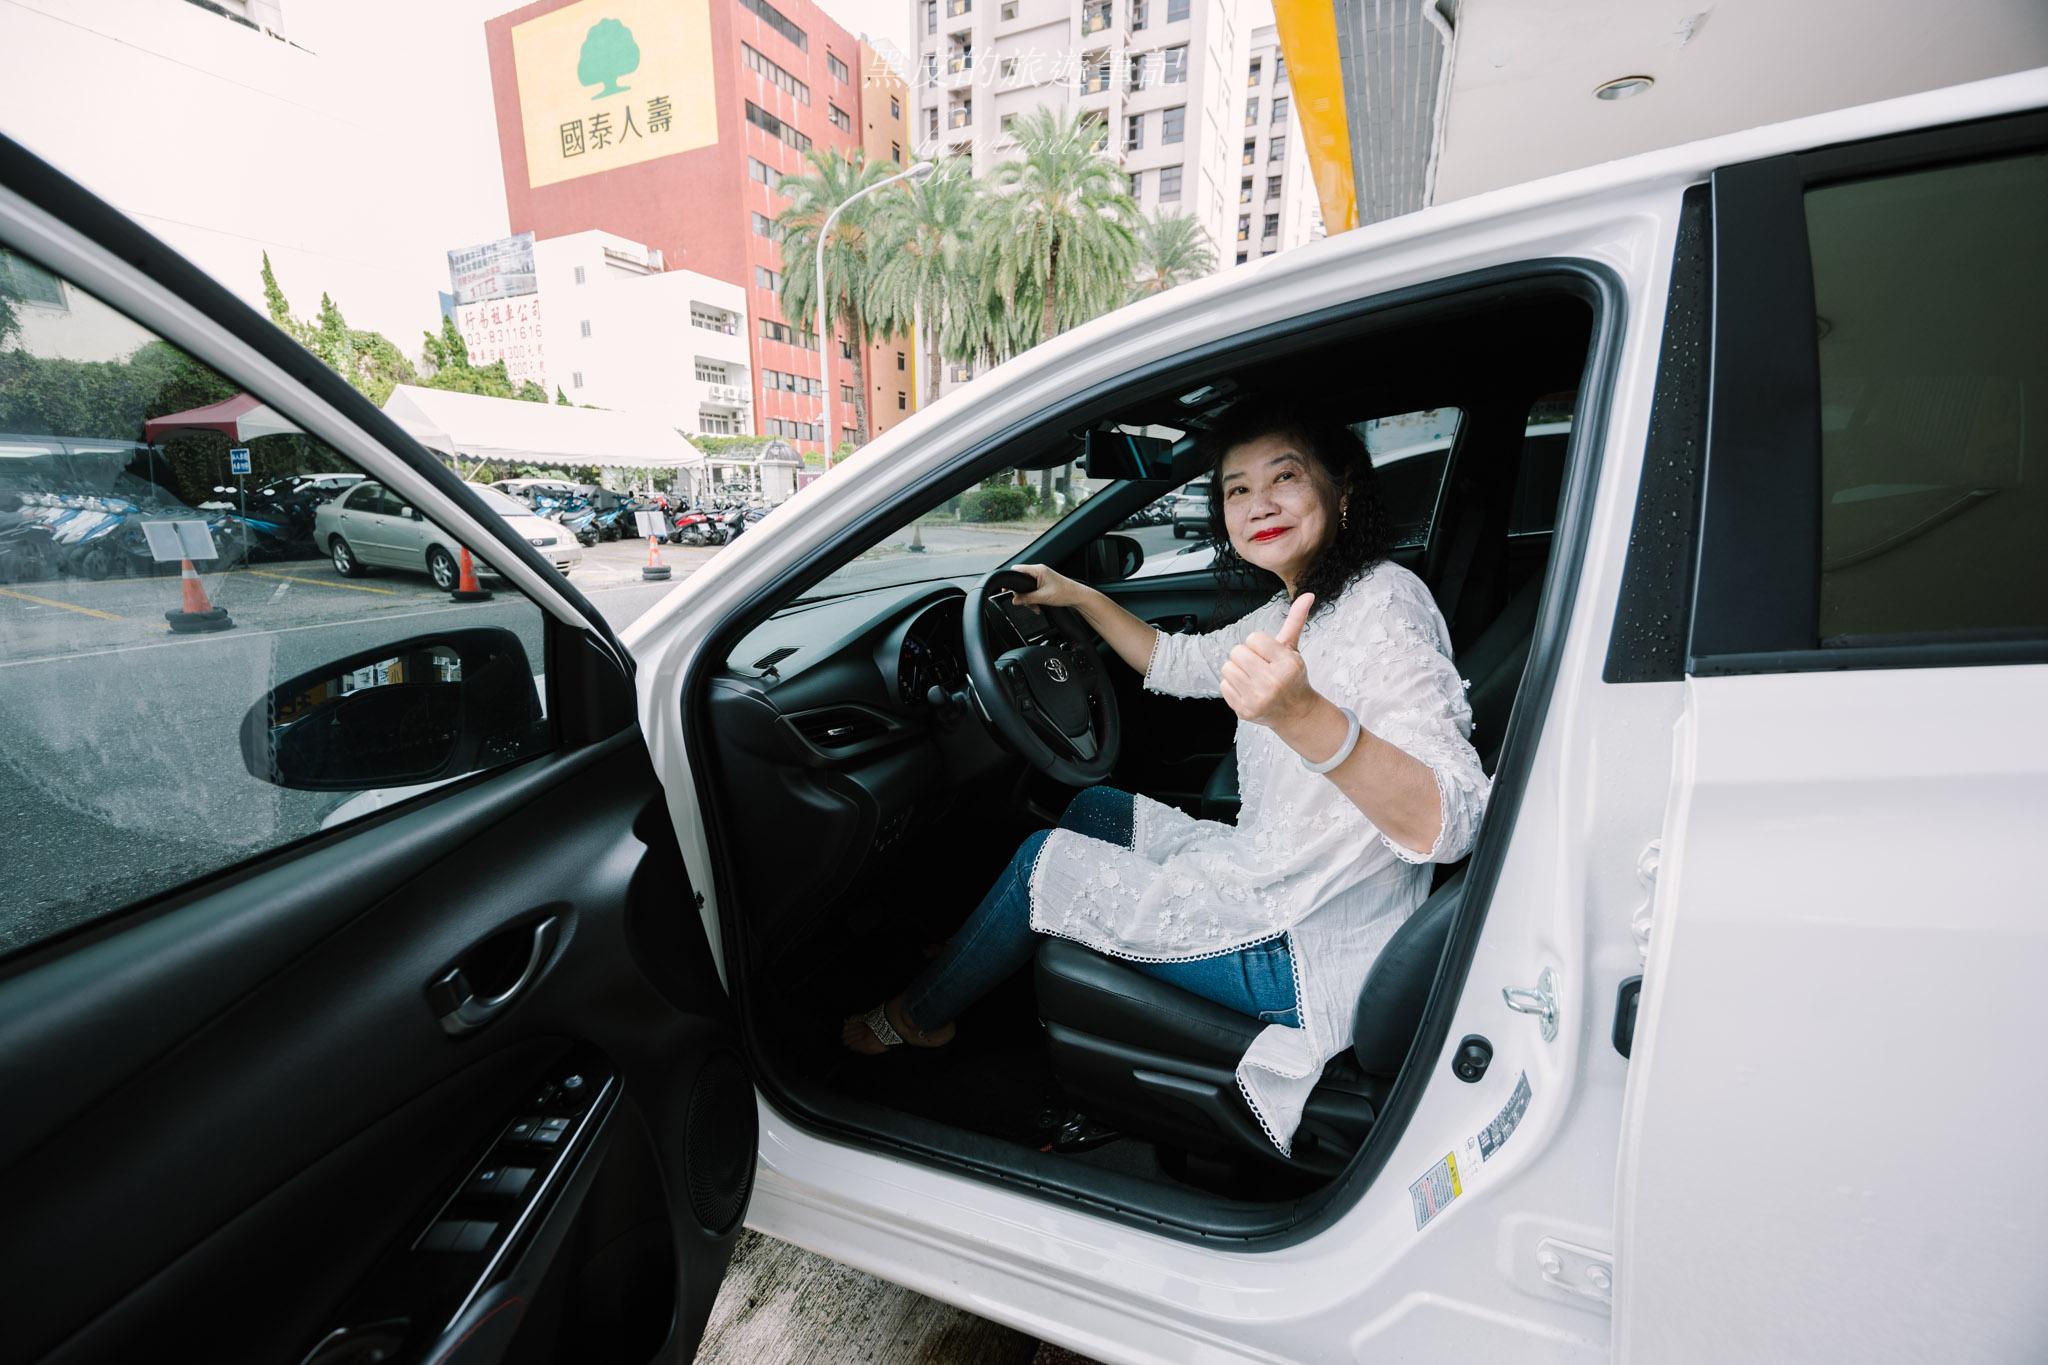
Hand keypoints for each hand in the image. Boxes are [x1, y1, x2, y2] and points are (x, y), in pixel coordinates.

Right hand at [1009, 563, 1086, 608]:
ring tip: (1035, 607)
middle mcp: (1039, 571)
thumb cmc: (1065, 593)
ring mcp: (1042, 577)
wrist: (1077, 596)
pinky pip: (1033, 590)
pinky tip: (1038, 606)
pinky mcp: (1044, 583)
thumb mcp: (1043, 597)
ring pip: (1027, 587)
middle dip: (1022, 594)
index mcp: (1038, 570)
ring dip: (1029, 598)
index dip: (1011, 580)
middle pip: (1021, 581)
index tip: (1006, 589)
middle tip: (1025, 603)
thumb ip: (1026, 598)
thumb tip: (1014, 600)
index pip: (1017, 569)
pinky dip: (1034, 598)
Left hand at [1220, 593, 1316, 729]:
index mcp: (1286, 665)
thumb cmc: (1292, 677)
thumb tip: (1307, 595)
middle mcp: (1272, 682)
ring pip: (1227, 667)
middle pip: (1237, 652)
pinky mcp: (1244, 710)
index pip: (1254, 638)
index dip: (1258, 645)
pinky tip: (1248, 688)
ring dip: (1238, 669)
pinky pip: (1224, 685)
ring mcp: (1256, 698)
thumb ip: (1295, 621)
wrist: (1296, 713)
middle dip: (1246, 656)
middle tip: (1259, 666)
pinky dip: (1233, 685)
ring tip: (1253, 677)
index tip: (1267, 655)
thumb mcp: (1293, 649)